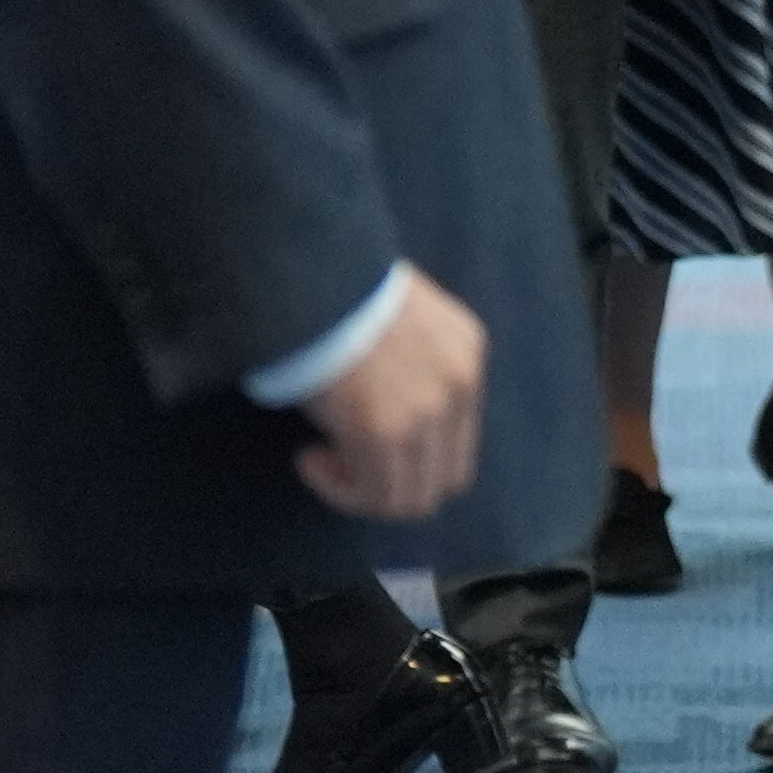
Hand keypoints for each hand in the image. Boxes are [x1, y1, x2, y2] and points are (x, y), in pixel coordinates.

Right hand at [295, 270, 487, 521]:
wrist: (305, 274)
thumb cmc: (332, 293)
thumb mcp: (398, 322)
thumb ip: (413, 367)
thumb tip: (391, 419)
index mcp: (467, 353)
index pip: (459, 438)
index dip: (412, 456)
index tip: (361, 439)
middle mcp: (459, 386)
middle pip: (444, 477)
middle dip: (390, 483)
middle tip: (340, 460)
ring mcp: (428, 412)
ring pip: (411, 497)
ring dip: (361, 490)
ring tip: (320, 458)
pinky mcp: (385, 432)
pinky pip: (373, 495)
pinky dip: (340, 490)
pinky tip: (310, 458)